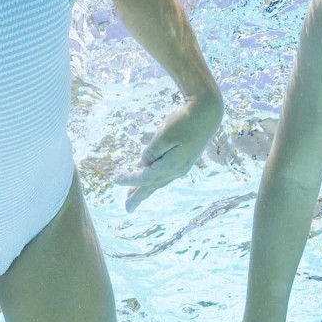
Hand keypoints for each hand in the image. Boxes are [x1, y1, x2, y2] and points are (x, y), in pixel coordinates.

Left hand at [116, 89, 223, 212]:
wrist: (206, 114)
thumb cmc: (184, 122)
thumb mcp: (164, 136)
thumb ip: (152, 152)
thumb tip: (145, 164)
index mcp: (171, 166)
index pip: (145, 177)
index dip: (129, 179)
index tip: (115, 180)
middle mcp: (177, 170)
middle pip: (153, 185)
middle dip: (139, 196)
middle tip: (127, 208)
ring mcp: (182, 166)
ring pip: (159, 181)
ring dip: (146, 189)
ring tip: (134, 197)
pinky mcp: (183, 160)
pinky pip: (165, 174)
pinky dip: (154, 179)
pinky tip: (148, 179)